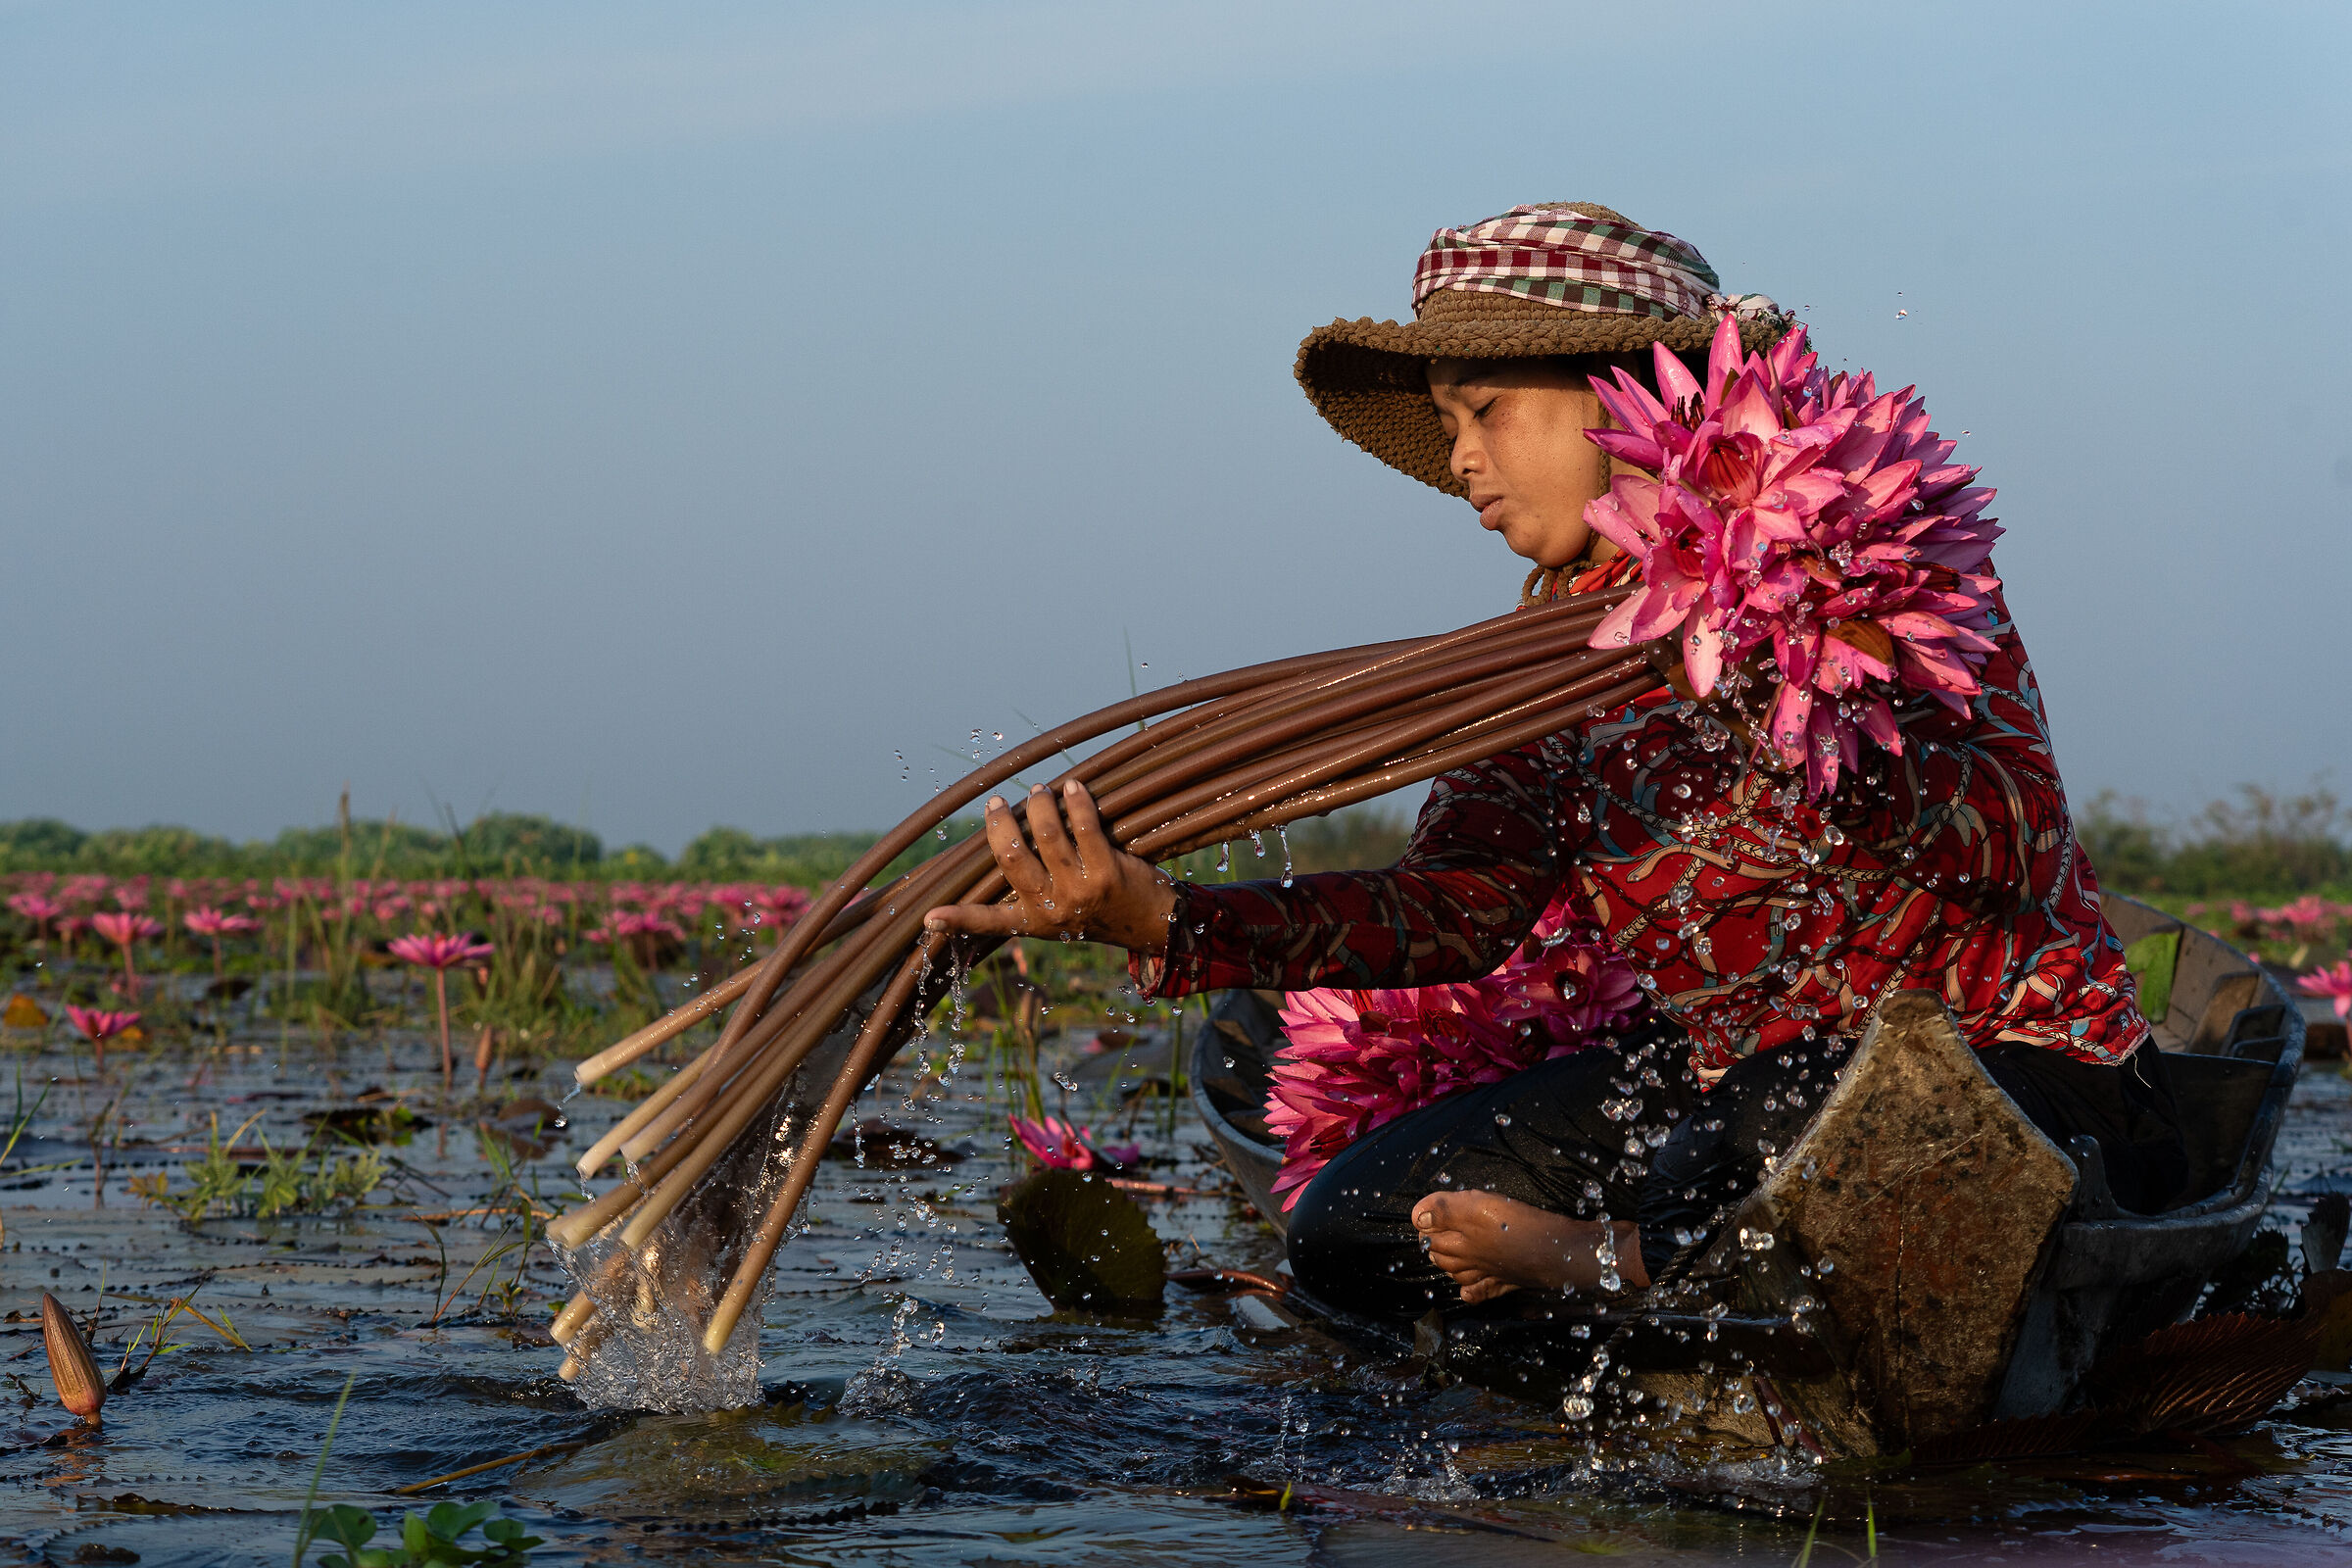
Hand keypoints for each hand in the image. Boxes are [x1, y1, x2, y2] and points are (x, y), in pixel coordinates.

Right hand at [922, 781, 1178, 953]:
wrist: (1149, 924)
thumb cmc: (1099, 909)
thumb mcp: (1060, 914)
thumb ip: (1032, 889)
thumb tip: (1002, 845)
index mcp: (1033, 922)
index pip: (988, 922)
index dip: (956, 919)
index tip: (928, 919)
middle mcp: (1052, 909)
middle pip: (1011, 857)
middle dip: (1000, 823)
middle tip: (999, 803)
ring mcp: (1080, 891)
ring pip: (1047, 835)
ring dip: (1039, 805)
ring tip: (1039, 792)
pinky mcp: (1107, 872)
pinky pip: (1084, 826)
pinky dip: (1075, 801)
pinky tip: (1073, 787)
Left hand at [1412, 1190, 1649, 1300]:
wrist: (1560, 1254)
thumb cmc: (1520, 1226)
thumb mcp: (1480, 1206)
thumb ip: (1445, 1210)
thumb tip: (1416, 1217)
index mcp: (1460, 1239)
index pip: (1428, 1231)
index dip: (1426, 1219)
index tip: (1428, 1212)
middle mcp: (1470, 1260)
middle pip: (1439, 1254)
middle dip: (1433, 1242)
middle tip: (1436, 1229)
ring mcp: (1488, 1274)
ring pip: (1457, 1273)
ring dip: (1448, 1264)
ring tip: (1447, 1252)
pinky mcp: (1506, 1283)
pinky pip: (1480, 1293)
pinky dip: (1469, 1291)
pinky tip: (1467, 1288)